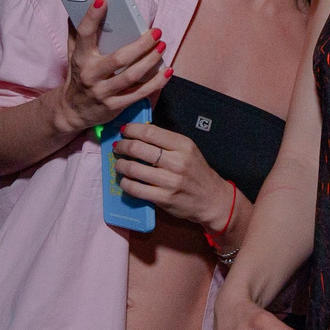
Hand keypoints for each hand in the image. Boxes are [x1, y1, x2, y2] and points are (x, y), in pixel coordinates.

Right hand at [51, 0, 168, 138]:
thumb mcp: (73, 55)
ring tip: (162, 46)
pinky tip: (168, 70)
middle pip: (119, 58)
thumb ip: (76, 33)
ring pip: (131, 76)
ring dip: (151, 61)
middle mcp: (90, 75)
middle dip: (141, 44)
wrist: (72, 111)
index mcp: (80, 58)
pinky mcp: (114, 106)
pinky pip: (139, 93)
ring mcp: (102, 92)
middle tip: (156, 32)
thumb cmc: (78, 76)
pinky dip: (156, 82)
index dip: (92, 17)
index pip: (85, 34)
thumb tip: (75, 8)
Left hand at [110, 120, 232, 227]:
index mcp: (184, 145)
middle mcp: (177, 162)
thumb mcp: (189, 151)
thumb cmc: (197, 172)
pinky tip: (126, 180)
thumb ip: (167, 142)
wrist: (211, 199)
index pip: (150, 132)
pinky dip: (125, 183)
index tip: (124, 131)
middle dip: (122, 146)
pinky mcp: (163, 198)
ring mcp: (170, 181)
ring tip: (120, 164)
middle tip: (118, 148)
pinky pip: (135, 188)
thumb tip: (139, 133)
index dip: (132, 130)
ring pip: (133, 169)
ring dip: (121, 165)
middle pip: (138, 148)